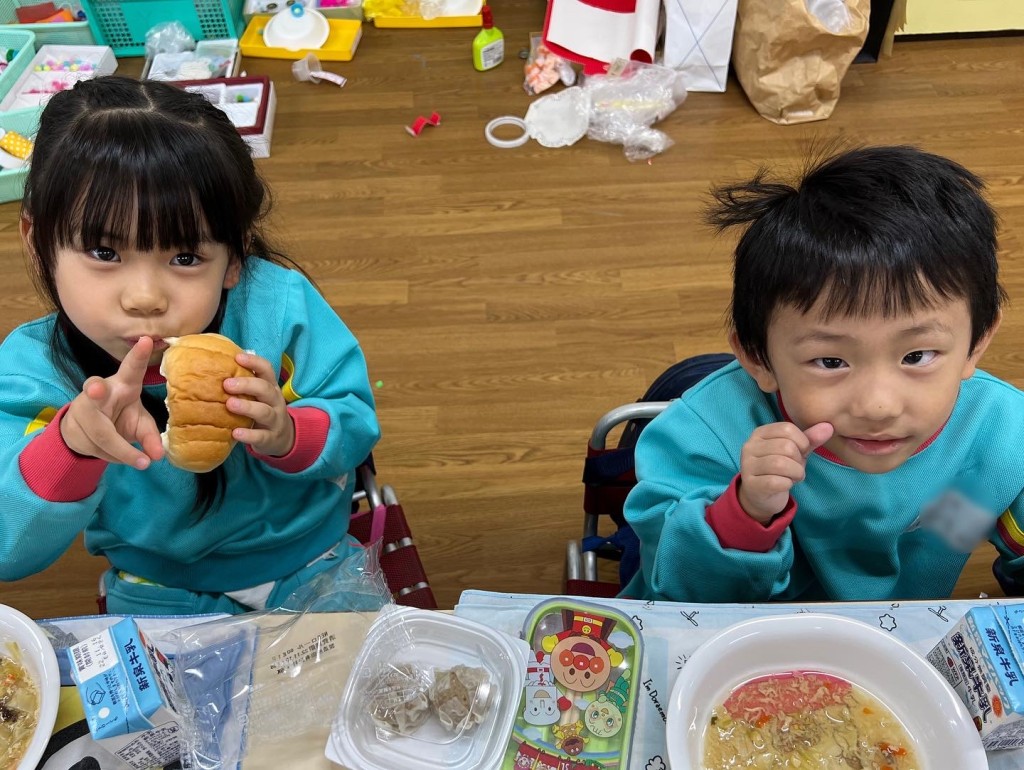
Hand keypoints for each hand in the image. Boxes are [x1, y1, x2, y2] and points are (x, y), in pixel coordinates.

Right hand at [60, 337, 164, 468]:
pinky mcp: (71, 423)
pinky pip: (92, 446)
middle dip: (94, 389)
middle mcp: (101, 391)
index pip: (131, 368)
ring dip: (121, 451)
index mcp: (124, 384)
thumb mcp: (140, 425)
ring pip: (100, 432)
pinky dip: (111, 457)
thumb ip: (150, 438)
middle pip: (94, 389)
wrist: (87, 431)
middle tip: (96, 389)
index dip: (139, 355)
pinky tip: (116, 455)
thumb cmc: (121, 418)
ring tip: (141, 462)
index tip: (147, 340)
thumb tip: (159, 455)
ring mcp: (83, 407)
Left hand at [223, 352, 294, 456]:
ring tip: (230, 404)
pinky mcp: (270, 438)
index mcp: (271, 387)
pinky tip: (235, 433)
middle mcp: (275, 401)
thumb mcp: (259, 396)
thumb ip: (244, 385)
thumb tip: (215, 367)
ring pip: (264, 412)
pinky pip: (261, 436)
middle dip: (247, 384)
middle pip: (265, 389)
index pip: (267, 370)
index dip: (254, 362)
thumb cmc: (262, 410)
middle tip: (227, 384)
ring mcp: (275, 420)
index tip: (238, 357)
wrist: (283, 438)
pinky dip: (248, 434)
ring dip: (247, 407)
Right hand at [737, 421, 833, 523]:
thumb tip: (829, 427)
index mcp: (760, 433)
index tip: (801, 453)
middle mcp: (750, 446)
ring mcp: (747, 465)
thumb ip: (810, 439)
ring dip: (796, 473)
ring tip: (793, 477)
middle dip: (799, 461)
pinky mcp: (750, 484)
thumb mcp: (796, 452)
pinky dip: (787, 484)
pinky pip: (776, 482)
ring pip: (781, 464)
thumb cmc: (780, 470)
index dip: (802, 442)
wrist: (761, 496)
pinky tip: (785, 485)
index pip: (787, 428)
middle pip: (786, 446)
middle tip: (796, 469)